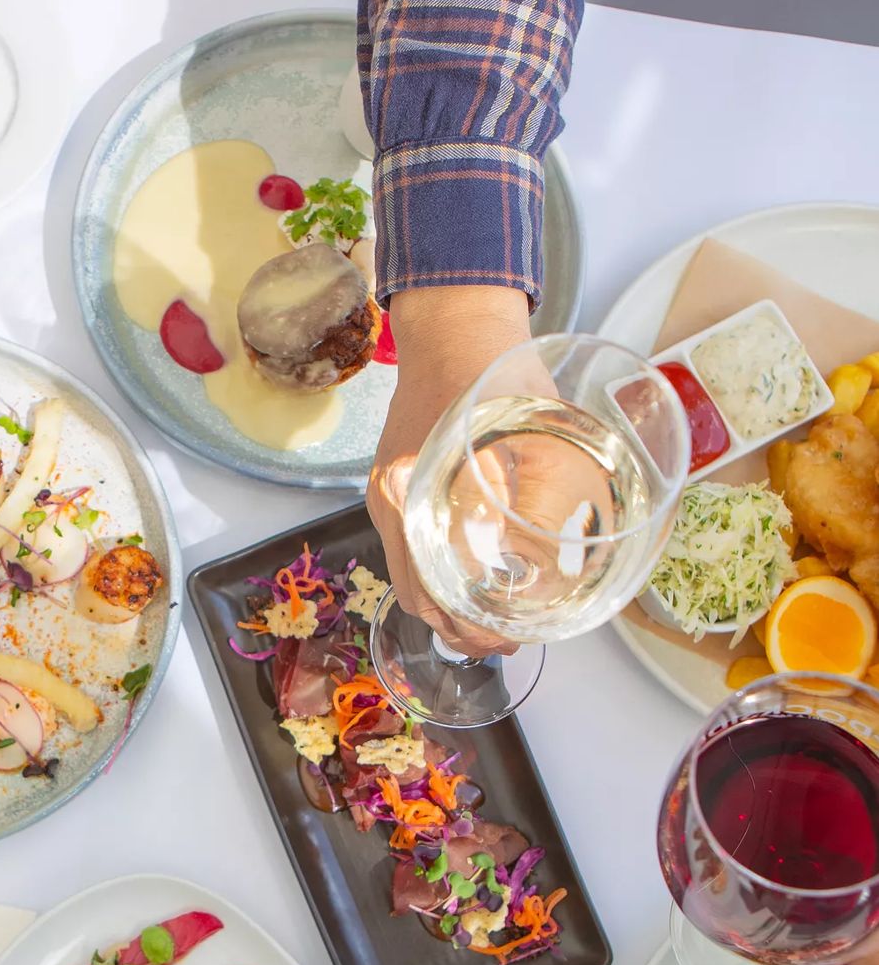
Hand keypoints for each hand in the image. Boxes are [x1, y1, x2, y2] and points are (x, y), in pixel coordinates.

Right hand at [367, 285, 534, 655]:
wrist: (453, 323)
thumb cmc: (492, 370)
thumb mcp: (536, 433)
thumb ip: (550, 494)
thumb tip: (572, 557)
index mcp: (413, 499)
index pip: (428, 594)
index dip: (468, 629)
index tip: (508, 641)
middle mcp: (394, 505)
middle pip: (417, 596)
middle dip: (461, 628)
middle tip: (508, 641)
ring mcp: (393, 494)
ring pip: (413, 575)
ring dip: (450, 605)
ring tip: (495, 617)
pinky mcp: (400, 483)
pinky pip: (413, 546)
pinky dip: (441, 574)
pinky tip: (475, 572)